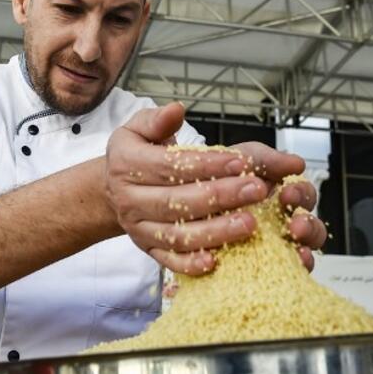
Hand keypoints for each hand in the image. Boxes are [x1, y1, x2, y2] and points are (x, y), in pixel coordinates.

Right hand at [106, 103, 298, 273]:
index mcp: (126, 164)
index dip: (208, 165)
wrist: (114, 189)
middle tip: (258, 190)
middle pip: (178, 202)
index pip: (171, 166)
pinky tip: (219, 260)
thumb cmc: (140, 153)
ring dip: (216, 232)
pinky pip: (170, 261)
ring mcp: (138, 229)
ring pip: (178, 235)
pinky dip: (192, 264)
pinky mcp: (148, 250)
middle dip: (221, 196)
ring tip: (250, 223)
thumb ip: (160, 119)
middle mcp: (129, 199)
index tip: (241, 162)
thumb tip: (177, 109)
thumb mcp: (141, 128)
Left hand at [226, 142, 326, 270]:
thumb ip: (268, 160)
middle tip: (295, 225)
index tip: (288, 193)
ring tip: (296, 251)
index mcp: (284, 198)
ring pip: (300, 256)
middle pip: (311, 230)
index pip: (305, 197)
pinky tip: (274, 270)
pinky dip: (280, 273)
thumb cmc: (222, 175)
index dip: (302, 195)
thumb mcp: (242, 160)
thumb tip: (297, 164)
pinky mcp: (251, 267)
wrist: (187, 192)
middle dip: (308, 226)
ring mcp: (270, 248)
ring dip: (302, 254)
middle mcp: (281, 225)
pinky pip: (273, 274)